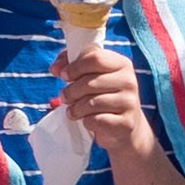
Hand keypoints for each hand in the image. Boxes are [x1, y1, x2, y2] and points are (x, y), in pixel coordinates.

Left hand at [58, 42, 163, 168]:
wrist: (124, 125)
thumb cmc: (103, 95)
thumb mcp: (91, 75)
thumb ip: (72, 64)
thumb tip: (55, 68)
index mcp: (122, 63)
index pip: (95, 58)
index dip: (74, 67)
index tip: (64, 75)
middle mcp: (129, 81)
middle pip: (90, 82)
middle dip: (71, 91)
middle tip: (64, 97)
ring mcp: (129, 103)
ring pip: (91, 103)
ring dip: (75, 108)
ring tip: (72, 111)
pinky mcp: (126, 123)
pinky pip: (96, 120)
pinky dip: (86, 121)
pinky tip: (86, 121)